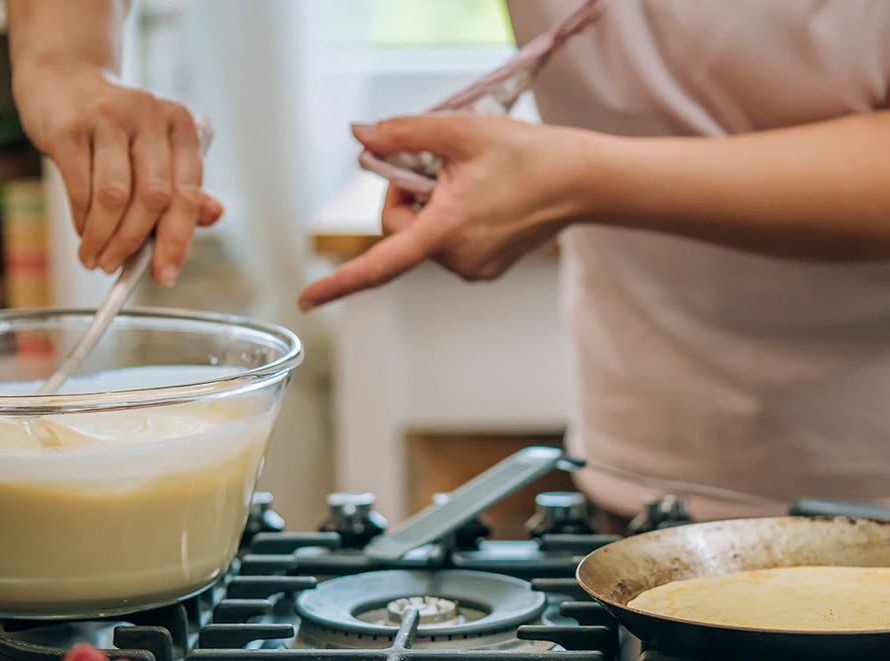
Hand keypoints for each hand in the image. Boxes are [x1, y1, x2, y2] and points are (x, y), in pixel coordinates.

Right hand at [11, 63, 223, 284]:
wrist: (63, 80)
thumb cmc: (118, 131)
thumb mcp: (157, 153)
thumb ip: (184, 188)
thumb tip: (213, 216)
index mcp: (180, 127)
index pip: (188, 193)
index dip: (178, 240)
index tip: (165, 276)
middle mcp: (149, 117)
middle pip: (153, 197)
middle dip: (135, 243)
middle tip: (117, 268)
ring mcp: (108, 117)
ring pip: (114, 196)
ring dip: (104, 237)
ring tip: (96, 258)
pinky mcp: (69, 126)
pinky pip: (80, 187)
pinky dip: (82, 220)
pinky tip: (83, 234)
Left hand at [298, 114, 588, 309]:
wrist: (582, 181)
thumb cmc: (528, 155)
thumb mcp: (459, 132)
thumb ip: (403, 133)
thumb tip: (363, 138)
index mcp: (445, 231)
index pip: (379, 264)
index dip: (338, 282)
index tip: (307, 300)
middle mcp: (457, 260)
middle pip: (401, 231)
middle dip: (407, 197)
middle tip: (438, 164)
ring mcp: (474, 269)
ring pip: (425, 237)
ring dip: (433, 207)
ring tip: (473, 181)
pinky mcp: (487, 268)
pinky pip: (449, 244)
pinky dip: (453, 219)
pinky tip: (487, 198)